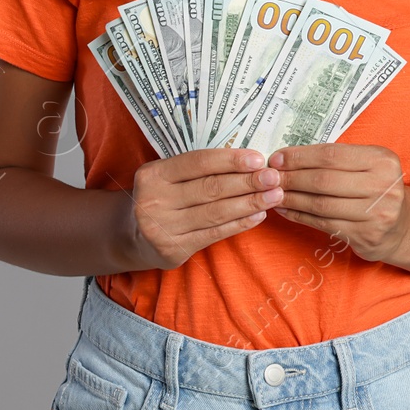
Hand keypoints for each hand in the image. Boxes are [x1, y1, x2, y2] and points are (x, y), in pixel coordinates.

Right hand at [126, 148, 281, 269]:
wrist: (134, 235)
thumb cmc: (164, 196)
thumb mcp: (170, 175)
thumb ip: (200, 168)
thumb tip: (251, 160)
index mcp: (153, 174)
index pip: (198, 162)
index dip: (231, 160)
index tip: (259, 159)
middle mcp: (153, 201)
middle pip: (210, 188)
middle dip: (247, 182)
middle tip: (274, 178)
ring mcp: (162, 228)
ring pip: (216, 212)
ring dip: (250, 203)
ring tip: (275, 196)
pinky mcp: (173, 249)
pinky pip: (214, 234)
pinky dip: (240, 224)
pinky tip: (259, 215)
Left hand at [268, 143, 409, 263]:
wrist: (401, 225)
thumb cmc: (375, 189)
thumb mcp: (368, 165)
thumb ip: (337, 159)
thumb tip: (288, 157)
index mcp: (382, 160)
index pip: (332, 154)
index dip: (300, 156)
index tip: (277, 158)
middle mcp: (383, 185)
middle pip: (324, 179)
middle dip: (291, 178)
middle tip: (269, 177)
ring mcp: (376, 212)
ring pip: (321, 204)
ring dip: (291, 198)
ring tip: (273, 194)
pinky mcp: (366, 235)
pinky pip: (323, 223)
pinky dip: (299, 216)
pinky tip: (285, 210)